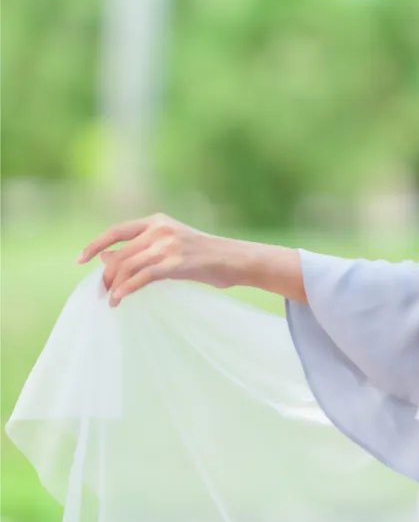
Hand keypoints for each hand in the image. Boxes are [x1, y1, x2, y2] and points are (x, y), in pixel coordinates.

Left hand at [77, 212, 238, 306]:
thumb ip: (139, 251)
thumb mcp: (168, 247)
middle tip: (101, 292)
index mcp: (157, 221)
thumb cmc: (202, 256)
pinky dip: (126, 289)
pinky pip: (142, 277)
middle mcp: (160, 229)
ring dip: (114, 285)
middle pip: (120, 253)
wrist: (234, 259)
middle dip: (106, 275)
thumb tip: (105, 258)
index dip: (96, 245)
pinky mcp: (175, 262)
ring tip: (111, 300)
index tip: (80, 260)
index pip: (117, 231)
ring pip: (128, 266)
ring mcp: (168, 245)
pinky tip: (120, 299)